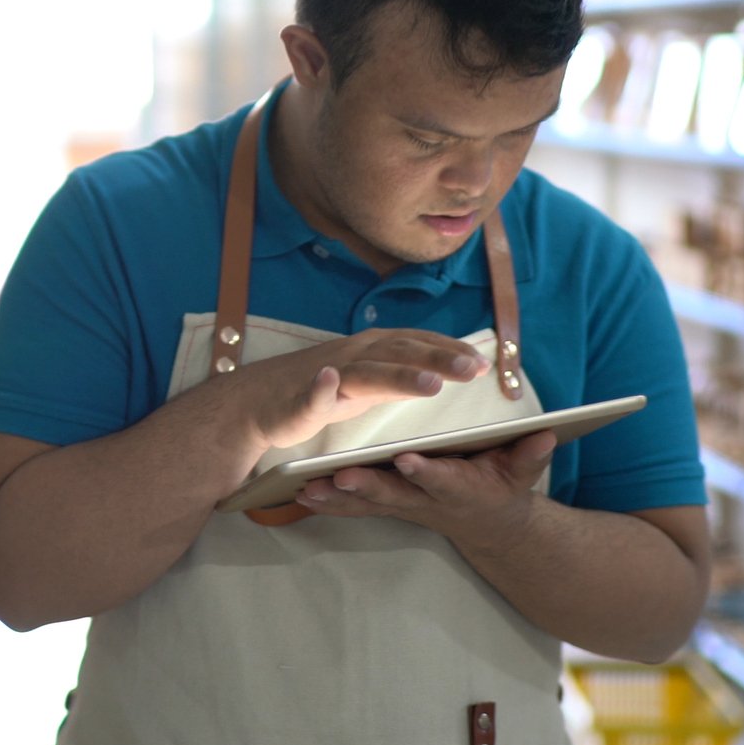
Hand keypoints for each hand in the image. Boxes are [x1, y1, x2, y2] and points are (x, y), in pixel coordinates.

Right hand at [205, 328, 490, 451]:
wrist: (261, 402)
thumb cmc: (320, 391)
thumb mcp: (369, 381)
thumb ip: (402, 374)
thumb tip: (443, 369)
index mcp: (372, 350)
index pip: (417, 343)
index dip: (448, 350)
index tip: (483, 362)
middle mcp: (354, 355)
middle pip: (401, 354)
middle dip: (438, 359)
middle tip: (473, 369)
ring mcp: (328, 375)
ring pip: (367, 373)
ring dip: (397, 376)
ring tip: (430, 385)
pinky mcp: (302, 399)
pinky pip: (313, 394)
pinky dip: (321, 388)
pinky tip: (329, 382)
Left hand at [291, 429, 557, 548]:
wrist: (490, 526)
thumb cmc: (504, 489)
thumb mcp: (522, 471)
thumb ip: (530, 454)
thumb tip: (547, 436)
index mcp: (459, 487)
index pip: (442, 478)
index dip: (426, 472)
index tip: (408, 460)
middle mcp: (425, 500)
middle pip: (393, 494)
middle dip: (367, 486)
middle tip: (340, 477)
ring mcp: (403, 505)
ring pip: (366, 502)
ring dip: (336, 498)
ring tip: (305, 489)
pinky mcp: (386, 505)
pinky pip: (353, 506)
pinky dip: (327, 502)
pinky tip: (298, 494)